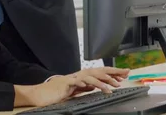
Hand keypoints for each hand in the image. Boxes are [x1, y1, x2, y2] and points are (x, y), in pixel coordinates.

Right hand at [14, 67, 129, 107]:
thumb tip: (95, 86)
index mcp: (81, 77)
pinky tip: (96, 87)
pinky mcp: (66, 84)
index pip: (99, 73)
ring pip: (91, 76)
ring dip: (104, 80)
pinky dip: (88, 84)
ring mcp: (72, 78)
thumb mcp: (74, 91)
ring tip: (114, 86)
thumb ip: (84, 87)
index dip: (111, 73)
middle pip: (98, 71)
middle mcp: (78, 75)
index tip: (123, 75)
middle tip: (125, 74)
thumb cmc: (55, 94)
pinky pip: (79, 82)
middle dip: (113, 72)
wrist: (40, 95)